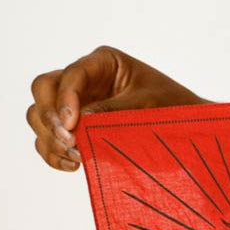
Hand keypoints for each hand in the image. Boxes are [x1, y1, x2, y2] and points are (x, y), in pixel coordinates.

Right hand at [26, 45, 209, 171]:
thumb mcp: (147, 106)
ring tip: (76, 157)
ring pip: (39, 116)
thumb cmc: (174, 109)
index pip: (70, 75)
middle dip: (50, 117)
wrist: (190, 131)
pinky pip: (49, 140)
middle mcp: (84, 81)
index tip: (72, 126)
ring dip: (49, 138)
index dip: (65, 100)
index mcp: (102, 63)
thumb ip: (112, 112)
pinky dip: (53, 154)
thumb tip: (78, 124)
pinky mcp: (77, 130)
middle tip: (70, 142)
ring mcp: (77, 106)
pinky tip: (73, 166)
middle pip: (44, 90)